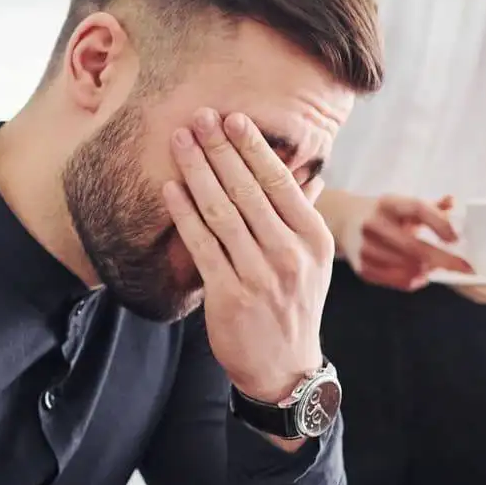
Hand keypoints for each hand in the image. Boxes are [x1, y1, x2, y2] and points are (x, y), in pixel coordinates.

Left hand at [162, 107, 332, 404]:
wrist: (284, 368)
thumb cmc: (291, 305)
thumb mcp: (311, 261)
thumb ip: (296, 218)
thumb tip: (283, 168)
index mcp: (314, 239)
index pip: (280, 182)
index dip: (253, 147)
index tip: (233, 118)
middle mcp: (290, 254)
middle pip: (248, 189)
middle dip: (221, 149)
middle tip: (200, 117)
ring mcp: (261, 275)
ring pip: (222, 212)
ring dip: (198, 171)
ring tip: (181, 141)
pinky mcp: (231, 295)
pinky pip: (203, 244)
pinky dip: (184, 213)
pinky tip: (171, 189)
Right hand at [343, 195, 471, 290]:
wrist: (343, 221)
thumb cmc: (381, 213)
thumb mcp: (402, 204)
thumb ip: (430, 207)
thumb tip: (453, 202)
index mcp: (387, 203)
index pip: (417, 209)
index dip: (439, 223)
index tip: (456, 239)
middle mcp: (373, 224)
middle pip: (414, 245)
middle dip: (443, 259)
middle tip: (465, 268)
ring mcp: (366, 248)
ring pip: (406, 266)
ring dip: (428, 270)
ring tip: (437, 267)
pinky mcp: (362, 268)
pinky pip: (395, 280)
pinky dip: (413, 280)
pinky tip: (421, 275)